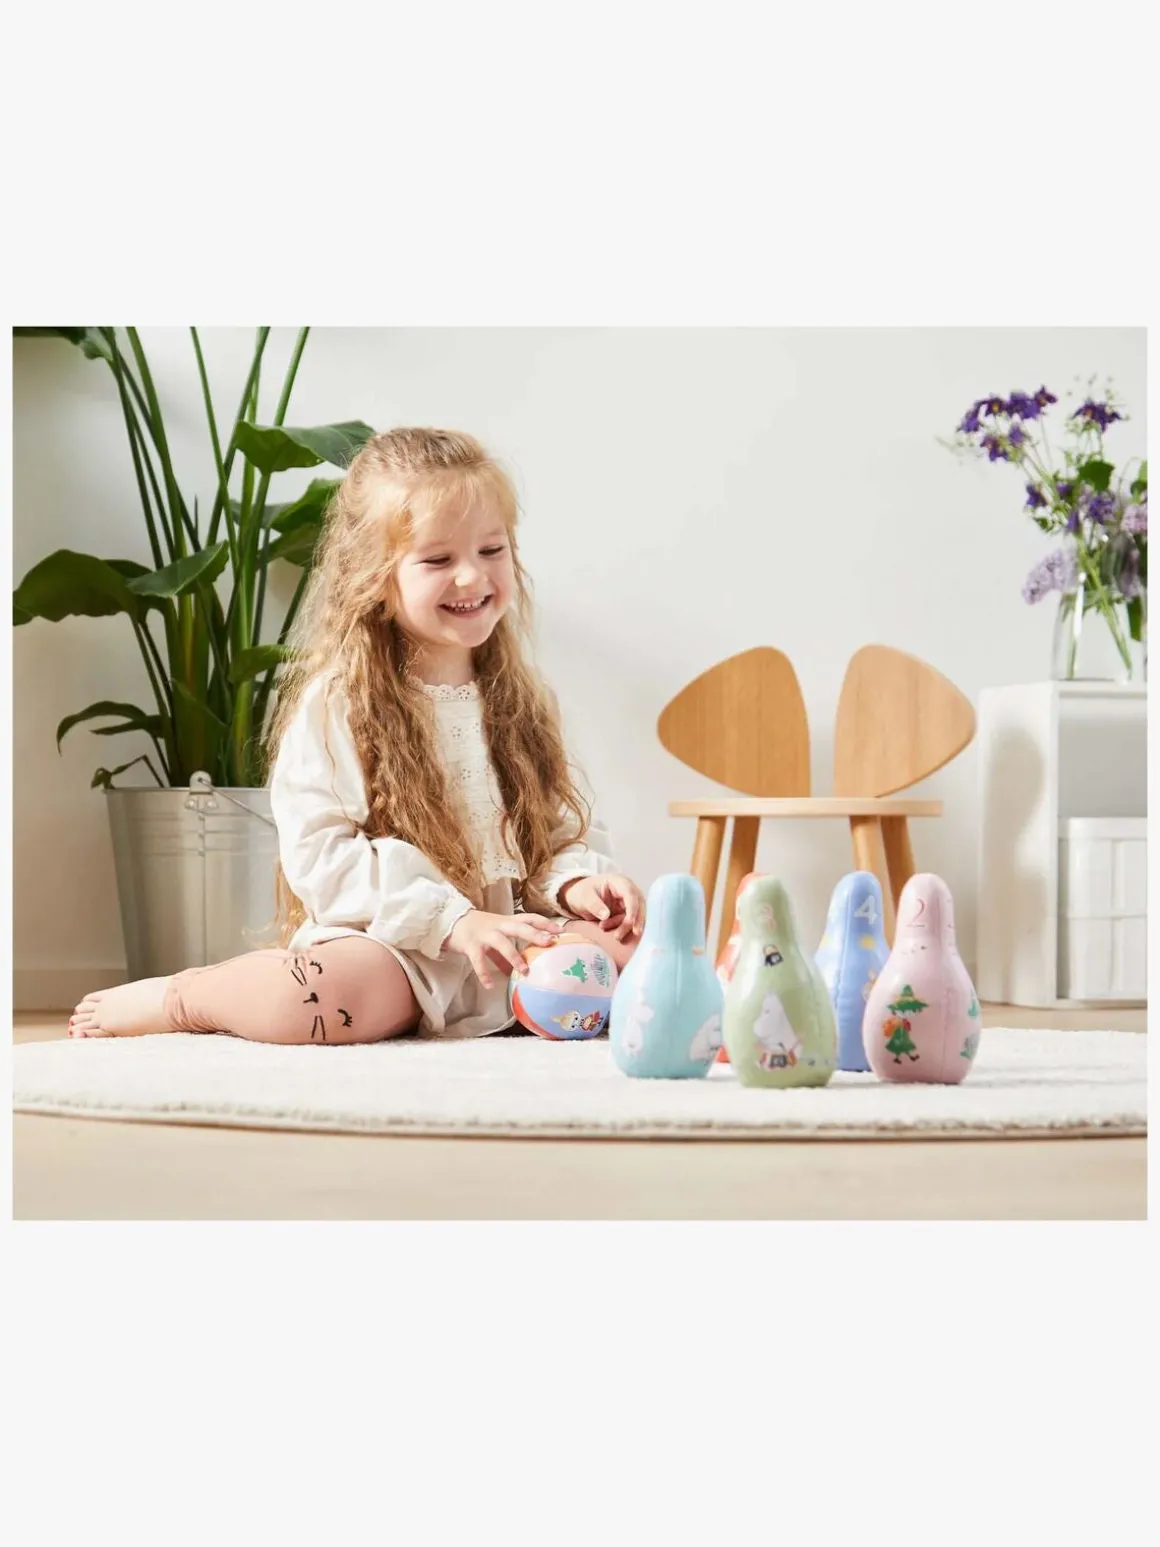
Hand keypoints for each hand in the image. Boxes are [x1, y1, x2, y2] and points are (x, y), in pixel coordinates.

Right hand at [445, 910, 563, 989]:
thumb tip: (518, 971)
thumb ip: (506, 954)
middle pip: (519, 927)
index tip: (561, 930)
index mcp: (506, 921)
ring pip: (501, 942)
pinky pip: (478, 960)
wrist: (449, 921)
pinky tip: (490, 985)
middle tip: (549, 942)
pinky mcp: (470, 944)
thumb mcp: (494, 937)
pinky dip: (484, 973)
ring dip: (513, 956)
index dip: (545, 923)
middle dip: (534, 934)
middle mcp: (497, 925)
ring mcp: (483, 934)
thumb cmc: (477, 929)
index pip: (529, 918)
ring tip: (524, 970)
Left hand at [558, 873, 644, 941]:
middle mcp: (628, 891)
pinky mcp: (627, 913)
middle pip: (638, 905)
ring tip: (612, 935)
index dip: (633, 908)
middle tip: (627, 934)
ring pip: (636, 916)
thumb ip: (594, 904)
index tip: (630, 922)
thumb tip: (606, 915)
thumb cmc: (583, 893)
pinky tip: (614, 935)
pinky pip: (630, 923)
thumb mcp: (584, 897)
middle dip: (634, 921)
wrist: (580, 898)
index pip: (630, 894)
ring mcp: (629, 902)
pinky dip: (623, 929)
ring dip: (625, 927)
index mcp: (619, 881)